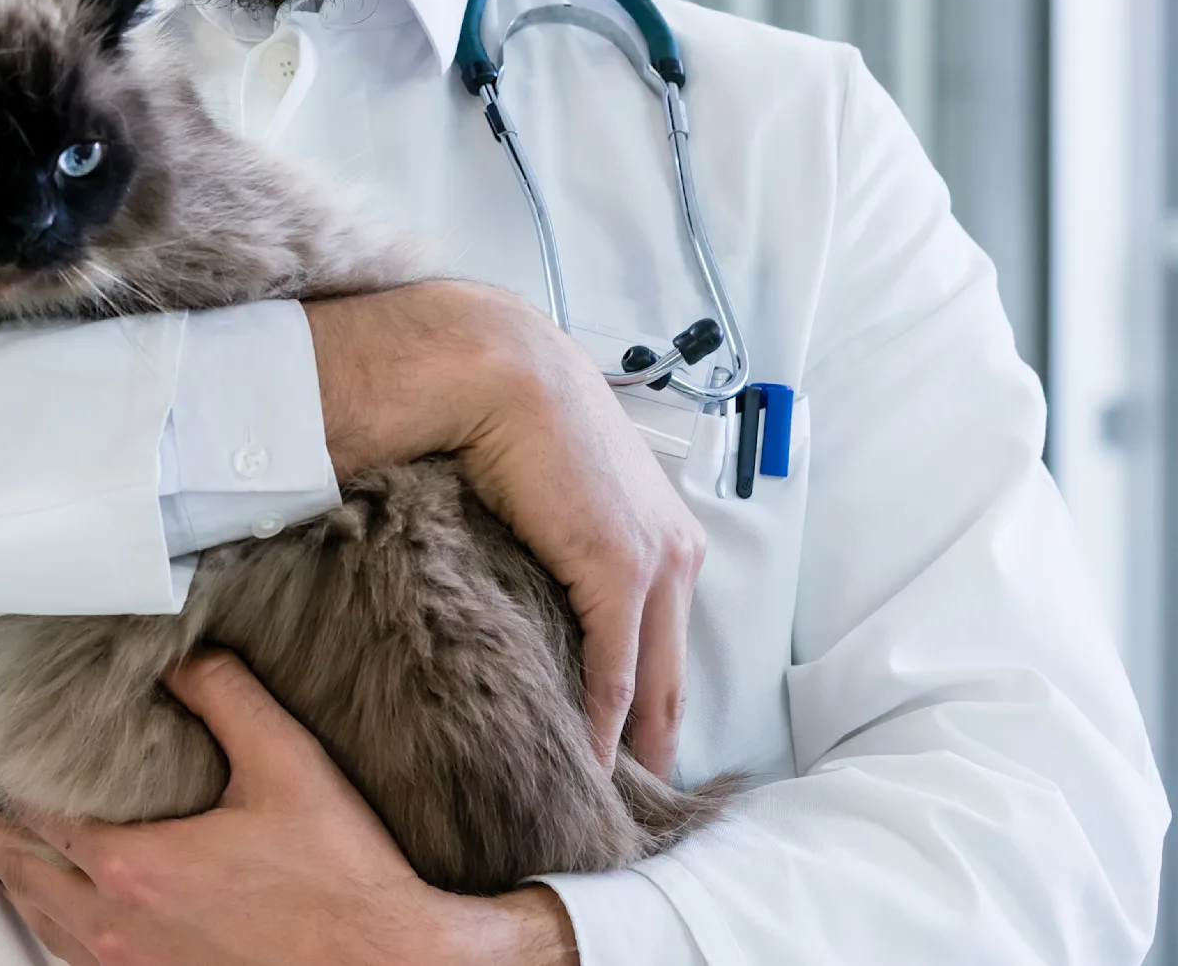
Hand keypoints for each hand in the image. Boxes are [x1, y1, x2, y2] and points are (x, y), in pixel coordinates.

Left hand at [0, 652, 576, 965]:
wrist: (384, 964)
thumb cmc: (341, 881)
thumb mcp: (286, 764)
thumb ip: (227, 697)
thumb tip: (183, 654)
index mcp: (135, 864)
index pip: (39, 815)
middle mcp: (117, 924)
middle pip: (19, 872)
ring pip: (40, 923)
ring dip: (6, 883)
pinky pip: (75, 958)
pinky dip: (48, 927)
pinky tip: (56, 918)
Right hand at [304, 282, 704, 773]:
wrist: (501, 372)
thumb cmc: (515, 420)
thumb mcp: (556, 494)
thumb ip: (561, 543)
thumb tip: (533, 588)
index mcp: (665, 533)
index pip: (668, 640)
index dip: (652, 702)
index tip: (631, 754)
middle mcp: (676, 552)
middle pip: (674, 673)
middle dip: (654, 739)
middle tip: (630, 805)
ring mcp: (655, 564)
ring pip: (651, 681)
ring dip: (630, 744)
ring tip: (604, 802)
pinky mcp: (621, 572)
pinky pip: (614, 670)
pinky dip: (601, 723)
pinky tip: (584, 764)